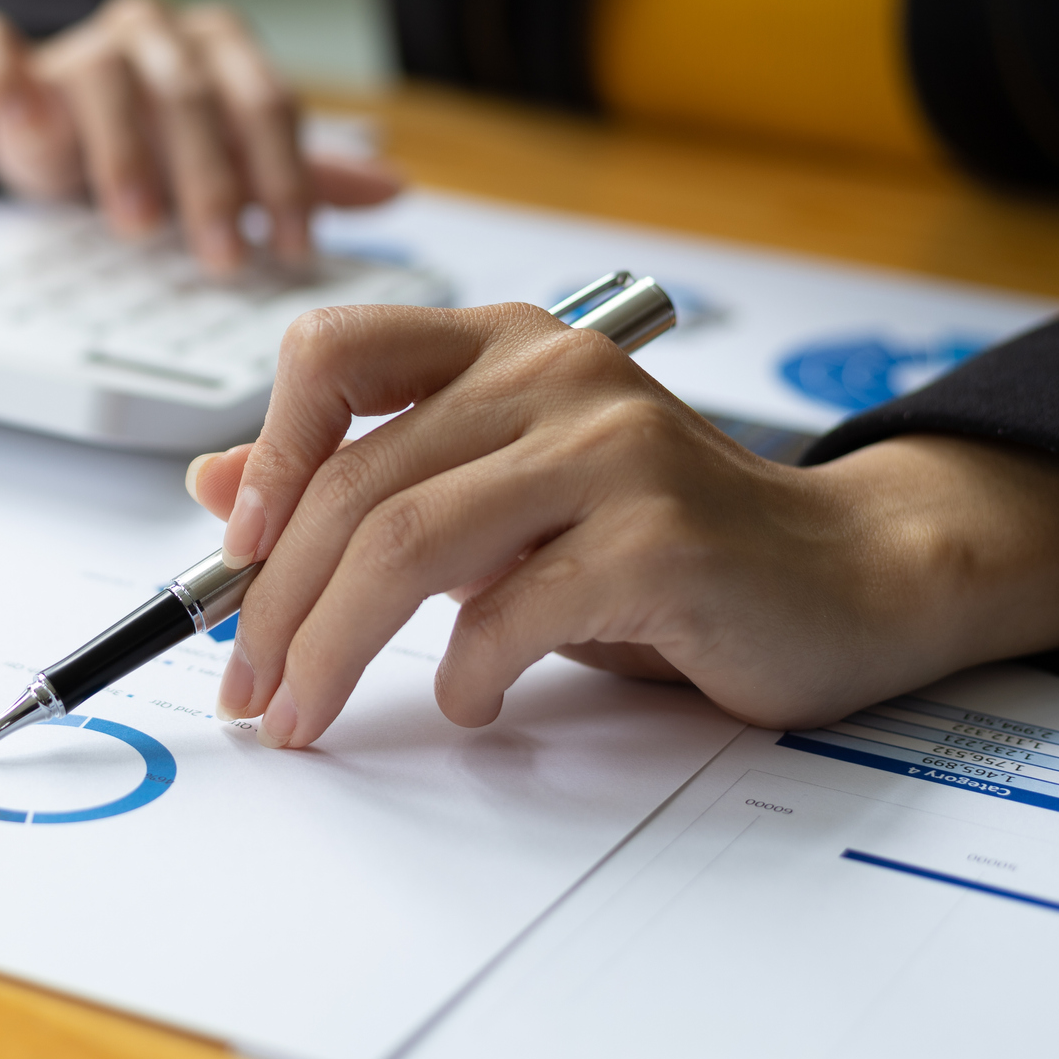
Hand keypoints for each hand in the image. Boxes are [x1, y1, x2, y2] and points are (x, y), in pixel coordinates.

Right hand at [0, 0, 400, 272]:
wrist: (55, 109)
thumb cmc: (155, 138)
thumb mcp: (232, 156)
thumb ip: (302, 171)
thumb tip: (395, 190)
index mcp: (222, 49)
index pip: (268, 106)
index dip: (284, 180)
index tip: (292, 250)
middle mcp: (158, 33)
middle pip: (193, 97)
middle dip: (213, 182)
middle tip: (223, 257)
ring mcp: (81, 43)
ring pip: (106, 78)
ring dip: (124, 152)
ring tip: (138, 226)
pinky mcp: (11, 63)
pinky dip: (2, 79)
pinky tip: (17, 115)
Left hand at [184, 303, 1058, 747]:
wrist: (843, 576)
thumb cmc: (655, 542)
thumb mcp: (495, 498)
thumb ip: (370, 478)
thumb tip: (216, 487)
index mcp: (503, 344)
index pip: (336, 348)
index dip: (266, 444)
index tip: (236, 550)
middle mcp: (554, 371)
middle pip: (357, 480)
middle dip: (277, 602)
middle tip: (247, 689)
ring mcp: (612, 444)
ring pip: (409, 541)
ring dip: (334, 647)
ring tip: (307, 713)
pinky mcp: (661, 532)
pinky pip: (510, 611)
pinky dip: (468, 674)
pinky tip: (474, 702)